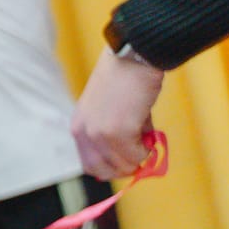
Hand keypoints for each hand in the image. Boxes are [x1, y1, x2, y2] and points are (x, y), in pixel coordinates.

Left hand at [73, 48, 163, 178]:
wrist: (133, 58)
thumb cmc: (125, 80)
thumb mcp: (108, 112)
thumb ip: (113, 135)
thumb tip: (134, 157)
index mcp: (78, 127)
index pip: (90, 165)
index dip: (111, 168)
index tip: (129, 162)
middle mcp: (83, 134)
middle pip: (103, 171)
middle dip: (126, 168)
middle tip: (142, 154)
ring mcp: (99, 134)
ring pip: (123, 165)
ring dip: (139, 156)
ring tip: (146, 134)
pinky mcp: (118, 132)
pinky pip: (137, 155)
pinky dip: (147, 149)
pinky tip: (149, 130)